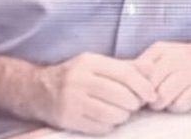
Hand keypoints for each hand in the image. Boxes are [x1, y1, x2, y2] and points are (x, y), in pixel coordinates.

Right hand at [30, 52, 156, 134]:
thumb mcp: (97, 64)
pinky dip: (109, 125)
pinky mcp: (68, 118)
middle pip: (121, 95)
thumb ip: (125, 66)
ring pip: (112, 113)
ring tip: (121, 112)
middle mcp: (80, 79)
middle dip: (134, 103)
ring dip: (123, 115)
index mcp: (89, 62)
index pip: (124, 73)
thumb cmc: (75, 76)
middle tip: (135, 105)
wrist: (38, 90)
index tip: (151, 95)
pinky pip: (100, 127)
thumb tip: (152, 69)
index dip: (142, 86)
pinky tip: (107, 118)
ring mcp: (72, 100)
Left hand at [134, 41, 190, 112]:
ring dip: (161, 104)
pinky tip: (178, 100)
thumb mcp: (161, 53)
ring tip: (164, 101)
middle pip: (149, 86)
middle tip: (151, 99)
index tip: (138, 90)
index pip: (139, 71)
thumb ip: (143, 64)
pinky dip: (176, 106)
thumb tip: (124, 80)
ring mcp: (189, 71)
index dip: (136, 85)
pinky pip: (180, 104)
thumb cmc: (182, 59)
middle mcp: (174, 58)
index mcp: (160, 49)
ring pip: (163, 97)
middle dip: (147, 97)